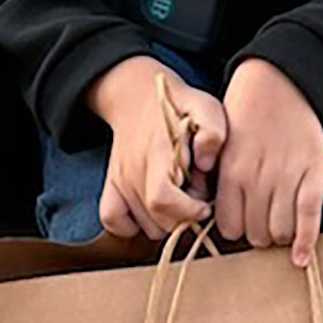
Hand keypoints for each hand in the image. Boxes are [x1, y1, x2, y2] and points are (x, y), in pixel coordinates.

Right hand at [85, 57, 226, 240]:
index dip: (187, 212)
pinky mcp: (110, 186)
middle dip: (186, 217)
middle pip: (159, 221)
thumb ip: (212, 132)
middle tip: (197, 196)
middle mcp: (133, 171)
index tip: (206, 206)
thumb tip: (206, 163)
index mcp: (157, 153)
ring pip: (146, 227)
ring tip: (180, 196)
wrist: (138, 95)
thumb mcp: (206, 108)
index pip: (162, 199)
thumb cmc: (179, 105)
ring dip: (168, 220)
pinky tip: (154, 211)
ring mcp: (119, 180)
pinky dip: (133, 226)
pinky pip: (113, 221)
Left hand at [216, 60, 322, 266]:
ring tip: (281, 225)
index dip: (237, 229)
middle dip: (258, 235)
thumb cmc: (247, 115)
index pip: (229, 227)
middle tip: (262, 223)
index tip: (242, 223)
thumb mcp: (223, 146)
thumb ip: (222, 181)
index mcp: (230, 171)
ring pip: (281, 231)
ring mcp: (287, 176)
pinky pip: (310, 216)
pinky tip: (302, 259)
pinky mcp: (314, 173)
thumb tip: (222, 219)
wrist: (281, 83)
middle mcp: (257, 178)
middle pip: (255, 234)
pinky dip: (306, 242)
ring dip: (280, 236)